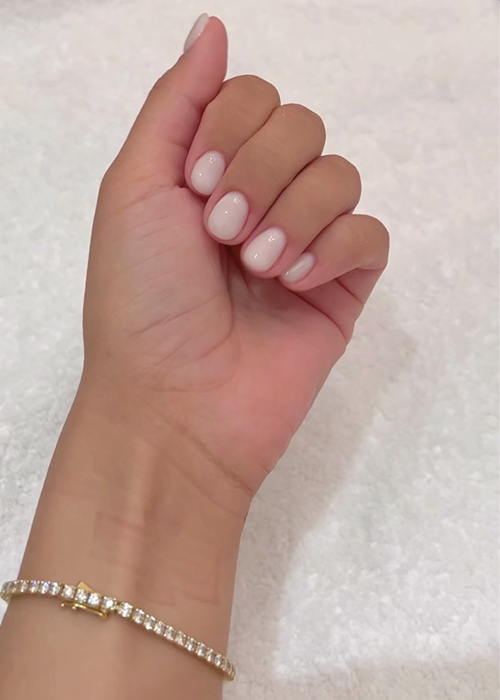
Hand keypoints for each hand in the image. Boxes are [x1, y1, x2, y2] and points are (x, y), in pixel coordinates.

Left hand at [82, 16, 388, 505]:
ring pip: (339, 174)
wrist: (174, 402)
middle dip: (260, 171)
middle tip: (221, 232)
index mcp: (210, 173)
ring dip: (294, 212)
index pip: (255, 95)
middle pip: (303, 126)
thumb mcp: (134, 185)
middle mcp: (260, 199)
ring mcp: (304, 243)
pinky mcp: (341, 287)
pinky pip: (370, 233)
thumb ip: (176, 103)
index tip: (196, 183)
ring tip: (257, 266)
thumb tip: (212, 27)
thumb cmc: (142, 299)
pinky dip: (335, 247)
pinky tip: (296, 280)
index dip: (232, 126)